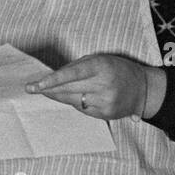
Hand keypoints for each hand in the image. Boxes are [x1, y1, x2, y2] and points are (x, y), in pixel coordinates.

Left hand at [26, 53, 151, 118]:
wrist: (143, 89)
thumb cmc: (117, 70)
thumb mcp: (100, 60)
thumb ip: (77, 67)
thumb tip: (52, 77)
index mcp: (101, 66)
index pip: (72, 74)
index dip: (52, 80)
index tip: (36, 84)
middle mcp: (103, 85)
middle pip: (68, 89)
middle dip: (48, 89)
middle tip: (31, 88)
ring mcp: (104, 102)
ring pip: (72, 101)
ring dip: (58, 96)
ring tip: (46, 91)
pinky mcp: (105, 114)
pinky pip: (81, 109)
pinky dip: (74, 102)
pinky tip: (73, 97)